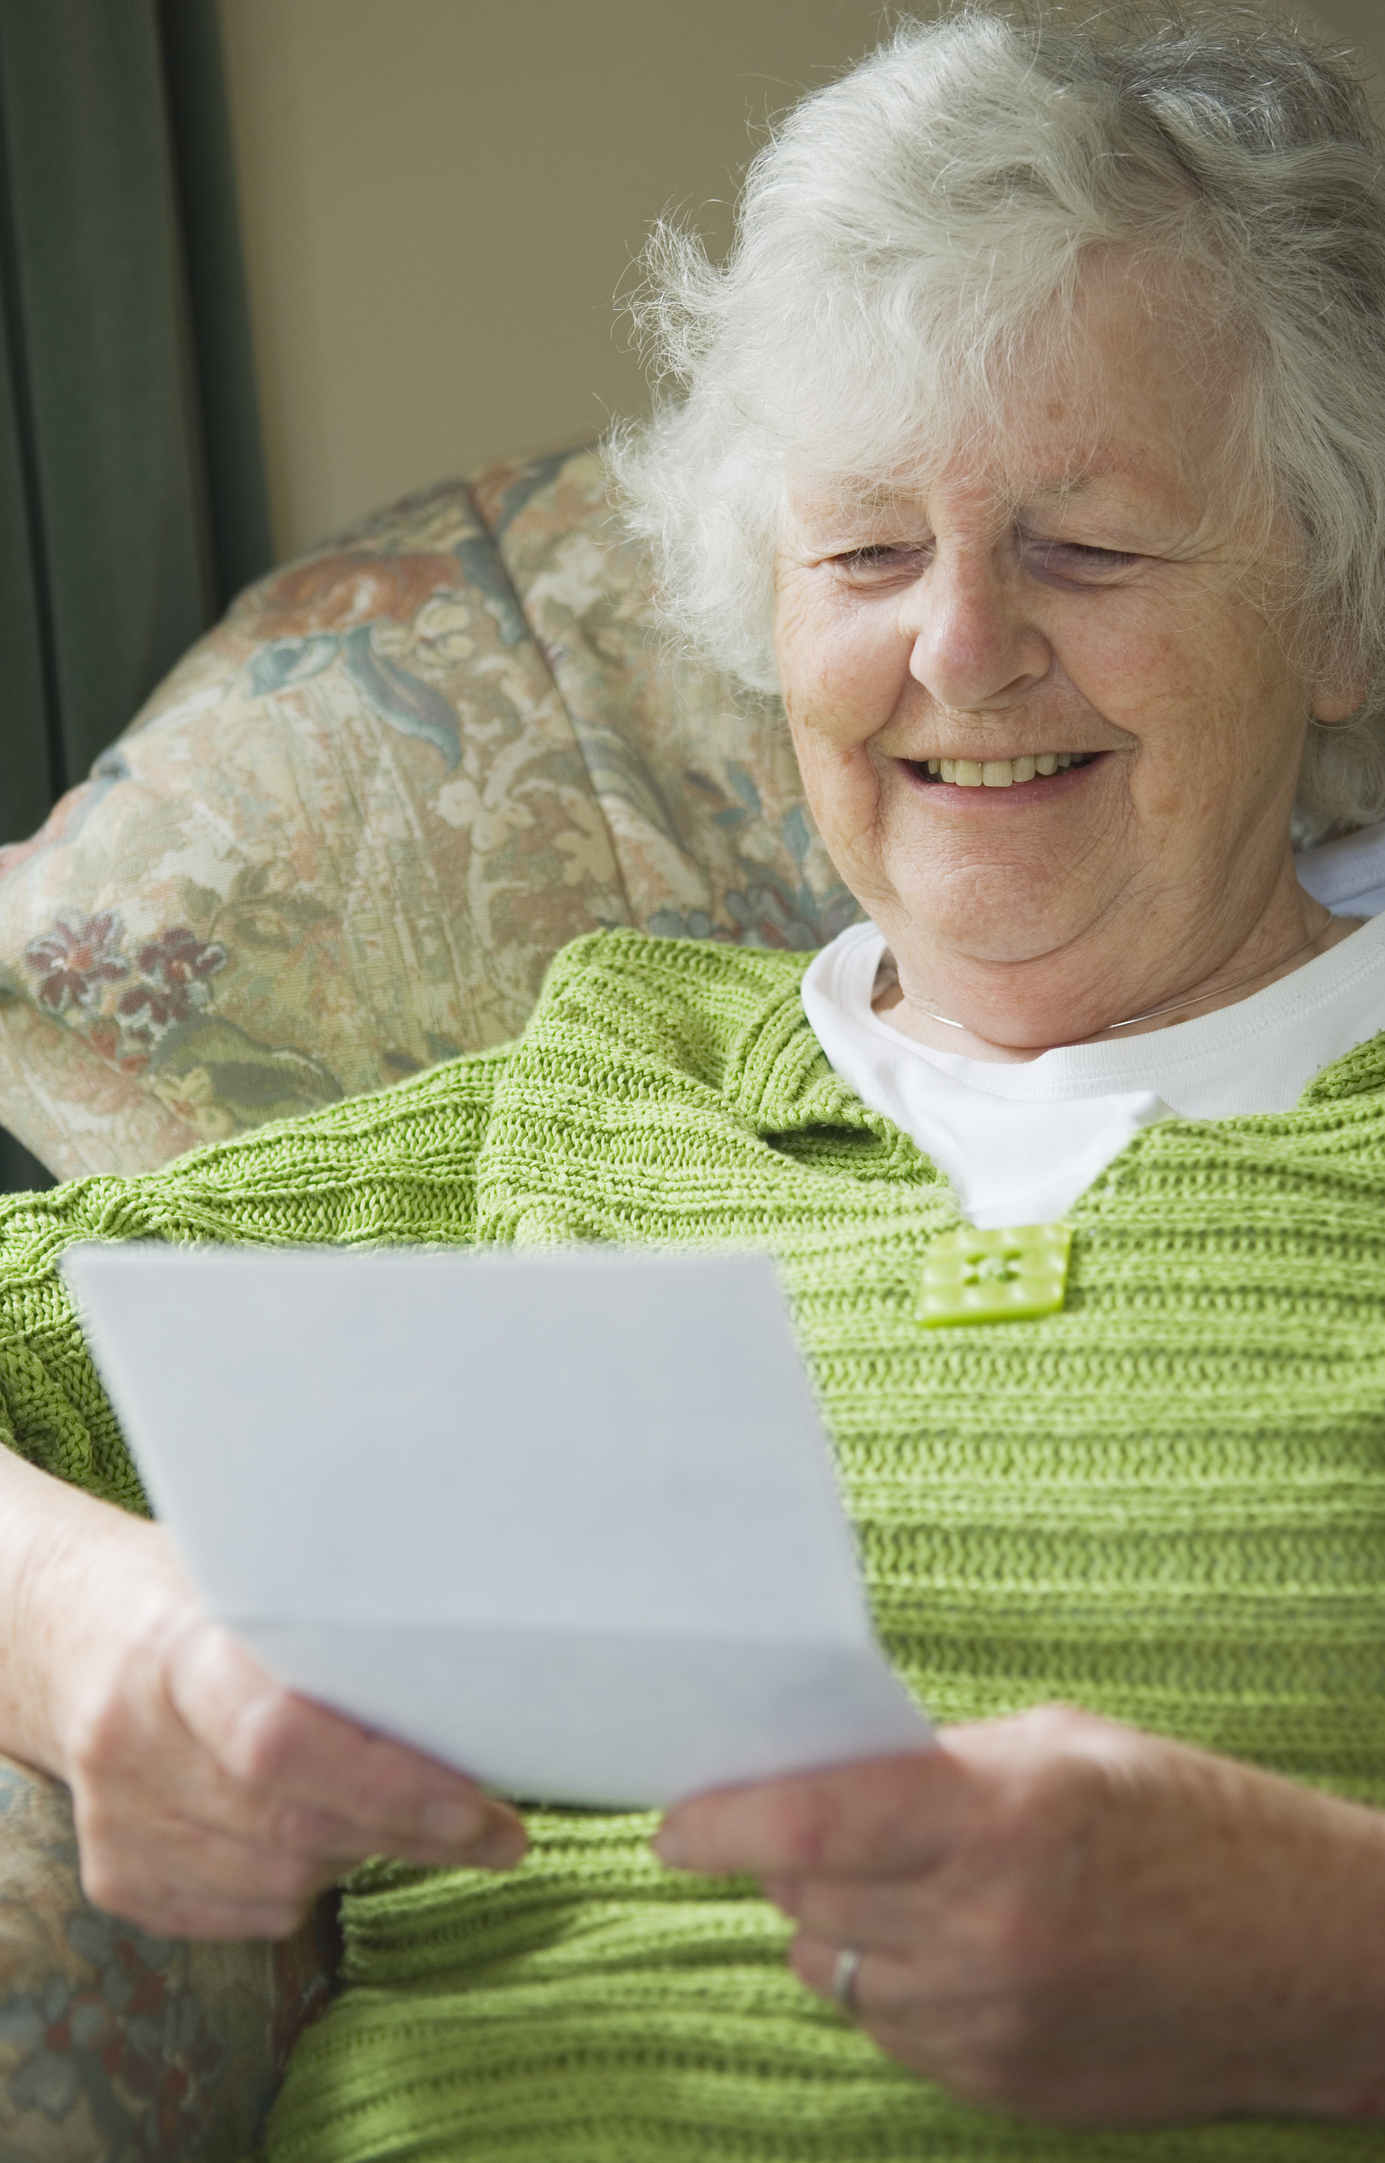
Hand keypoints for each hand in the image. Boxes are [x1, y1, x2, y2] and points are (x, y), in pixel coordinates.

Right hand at [7, 1459, 525, 1938]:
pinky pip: (241, 1914)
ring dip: (361, 1857)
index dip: (385, 1785)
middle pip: (290, 1825)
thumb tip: (474, 1659)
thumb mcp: (254, 1573)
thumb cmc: (193, 1592)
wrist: (67, 1632)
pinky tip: (329, 1839)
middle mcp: (132, 1742)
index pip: (278, 1741)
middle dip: (410, 1836)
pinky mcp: (114, 1874)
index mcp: (173, 1649)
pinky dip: (301, 1889)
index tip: (476, 1805)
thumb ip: (336, 1617)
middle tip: (495, 1833)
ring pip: (274, 1883)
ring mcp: (117, 1818)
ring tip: (409, 1818)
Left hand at [654, 1705, 1384, 2125]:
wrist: (1308, 1958)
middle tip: (807, 1821)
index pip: (815, 1822)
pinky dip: (891, 1983)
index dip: (725, 1821)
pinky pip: (888, 2029)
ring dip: (839, 1921)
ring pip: (833, 1968)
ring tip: (911, 1881)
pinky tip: (953, 1945)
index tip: (672, 1824)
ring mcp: (993, 2023)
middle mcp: (986, 1931)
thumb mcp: (1060, 1747)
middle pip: (807, 1895)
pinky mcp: (1002, 2087)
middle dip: (783, 1856)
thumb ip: (934, 1766)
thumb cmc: (1190, 1820)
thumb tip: (822, 1776)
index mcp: (1001, 1820)